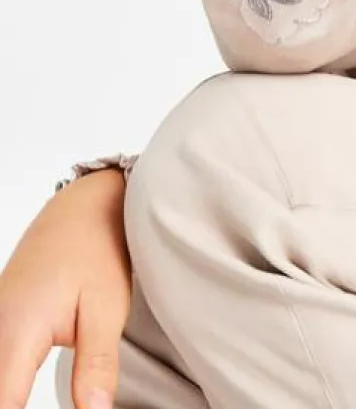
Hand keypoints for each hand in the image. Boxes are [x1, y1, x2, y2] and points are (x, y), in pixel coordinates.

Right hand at [0, 170, 130, 408]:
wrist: (84, 204)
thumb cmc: (98, 250)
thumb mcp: (107, 309)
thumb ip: (96, 367)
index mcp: (18, 331)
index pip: (6, 405)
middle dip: (15, 404)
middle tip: (78, 400)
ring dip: (12, 392)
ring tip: (45, 391)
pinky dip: (9, 385)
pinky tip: (22, 391)